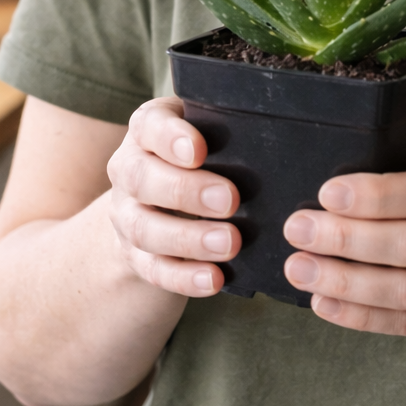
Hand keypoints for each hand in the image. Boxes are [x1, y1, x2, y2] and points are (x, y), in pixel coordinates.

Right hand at [107, 96, 240, 296]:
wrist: (156, 203)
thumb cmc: (201, 156)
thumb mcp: (209, 133)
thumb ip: (229, 129)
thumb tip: (280, 136)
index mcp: (147, 131)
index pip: (149, 125)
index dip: (169, 138)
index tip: (199, 151)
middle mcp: (128, 170)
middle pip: (140, 178)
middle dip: (184, 191)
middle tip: (229, 200)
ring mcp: (125, 215)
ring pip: (143, 228)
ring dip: (188, 239)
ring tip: (230, 243)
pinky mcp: (134, 255)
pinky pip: (153, 269)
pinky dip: (183, 277)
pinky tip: (213, 280)